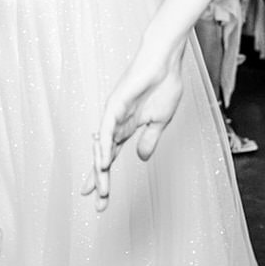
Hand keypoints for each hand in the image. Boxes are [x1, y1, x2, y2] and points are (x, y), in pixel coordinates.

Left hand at [84, 35, 186, 211]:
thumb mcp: (160, 121)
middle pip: (104, 157)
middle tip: (98, 206)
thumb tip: (140, 158)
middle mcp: (115, 123)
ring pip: (104, 146)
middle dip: (101, 181)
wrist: (166, 59)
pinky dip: (105, 146)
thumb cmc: (164, 84)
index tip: (101, 199)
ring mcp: (114, 113)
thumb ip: (149, 139)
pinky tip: (103, 163)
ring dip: (102, 170)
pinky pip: (108, 128)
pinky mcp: (116, 103)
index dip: (105, 177)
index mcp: (127, 128)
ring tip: (102, 191)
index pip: (112, 157)